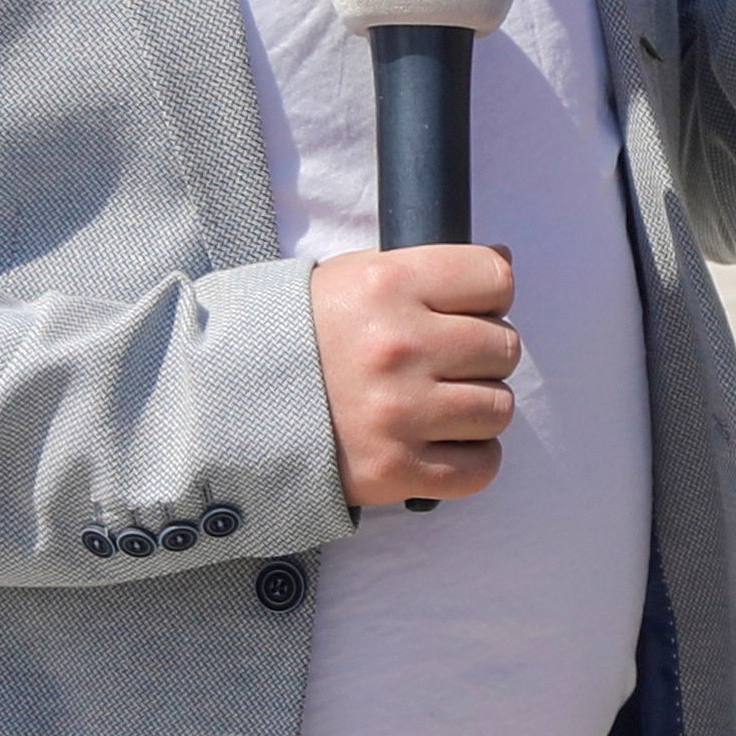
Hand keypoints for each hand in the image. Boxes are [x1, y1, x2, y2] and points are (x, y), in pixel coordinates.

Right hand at [308, 247, 518, 507]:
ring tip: (435, 405)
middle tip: (442, 364)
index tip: (466, 310)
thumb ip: (427, 270)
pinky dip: (470, 459)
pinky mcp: (396, 469)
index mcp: (388, 286)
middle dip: (481, 356)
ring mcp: (399, 411)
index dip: (489, 296)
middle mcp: (398, 346)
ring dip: (476, 409)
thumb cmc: (303, 336)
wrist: (231, 407)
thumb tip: (504, 266)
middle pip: (504, 348)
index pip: (496, 280)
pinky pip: (480, 467)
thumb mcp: (353, 277)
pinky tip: (438, 443)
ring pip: (498, 409)